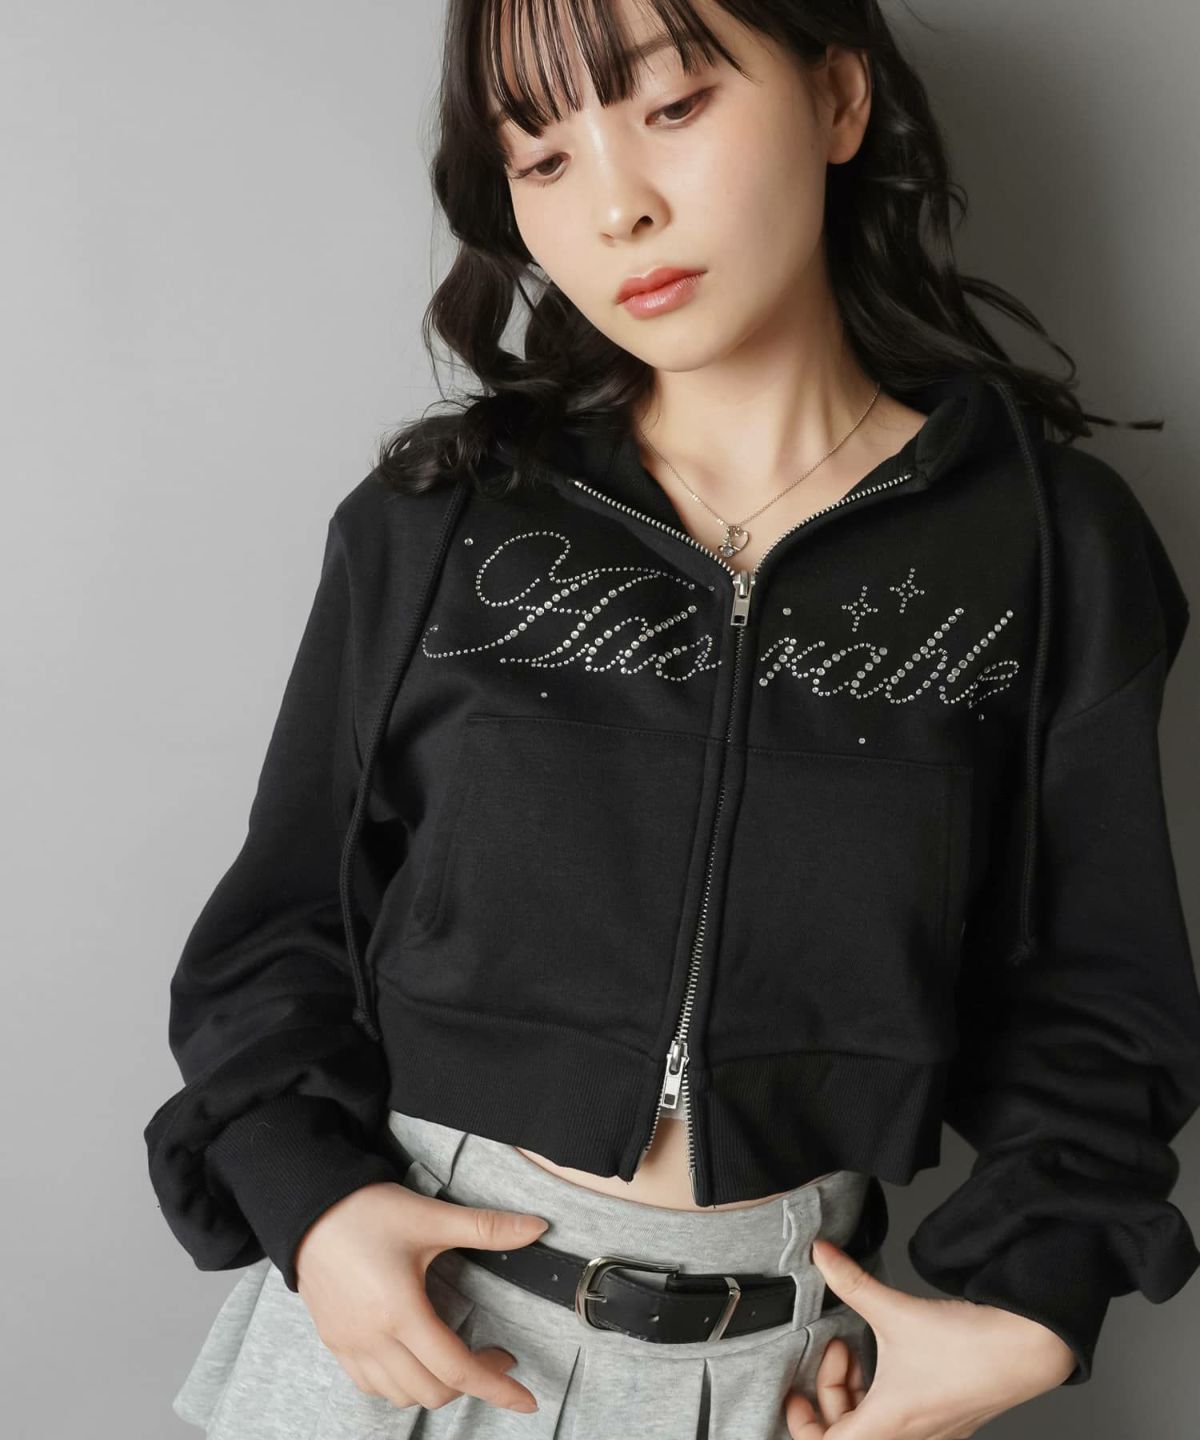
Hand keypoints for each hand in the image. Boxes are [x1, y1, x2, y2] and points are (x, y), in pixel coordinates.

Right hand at [293, 1181, 546, 1413]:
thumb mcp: (430, 1217)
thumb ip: (486, 1227)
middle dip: (471, 1383)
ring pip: (400, 1396)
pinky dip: (400, 1385)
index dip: (497, 1388)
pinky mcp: (334, 1343)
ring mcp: (349, 1346)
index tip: (526, 1399)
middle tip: (493, 1354)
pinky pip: (371, 1386)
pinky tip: (413, 1358)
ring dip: (435, 1387)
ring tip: (456, 1356)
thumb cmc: (366, 1211)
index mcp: (400, 1311)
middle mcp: (373, 1339)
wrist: (307, 1206)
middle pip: (432, 1391)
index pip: (457, 1369)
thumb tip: (537, 1227)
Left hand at [784, 1236, 1077, 1437]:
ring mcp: (931, 1433)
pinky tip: (889, 1357)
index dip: (804, 1424)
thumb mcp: (896, 1310)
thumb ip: (852, 1282)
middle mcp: (909, 1437)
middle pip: (848, 1434)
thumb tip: (822, 1255)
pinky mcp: (947, 1420)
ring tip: (861, 1351)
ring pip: (875, 1427)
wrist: (1027, 1350)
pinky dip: (883, 1393)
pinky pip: (900, 1420)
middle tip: (839, 1349)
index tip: (797, 1394)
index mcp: (890, 1422)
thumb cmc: (970, 1346)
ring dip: (858, 1393)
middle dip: (832, 1391)